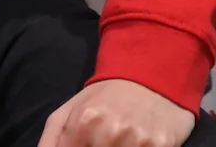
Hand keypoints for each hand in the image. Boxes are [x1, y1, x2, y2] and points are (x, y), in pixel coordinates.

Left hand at [38, 79, 195, 146]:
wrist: (150, 75)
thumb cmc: (105, 96)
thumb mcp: (70, 110)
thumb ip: (52, 138)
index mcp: (83, 123)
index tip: (79, 146)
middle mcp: (110, 133)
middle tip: (99, 141)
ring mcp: (139, 142)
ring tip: (117, 140)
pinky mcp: (163, 146)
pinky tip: (137, 142)